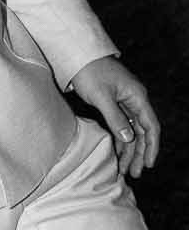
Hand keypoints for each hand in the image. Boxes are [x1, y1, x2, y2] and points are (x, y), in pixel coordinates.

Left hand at [70, 55, 160, 177]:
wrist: (78, 55)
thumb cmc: (90, 72)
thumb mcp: (101, 97)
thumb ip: (115, 117)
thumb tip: (129, 139)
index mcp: (137, 97)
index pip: (151, 126)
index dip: (151, 147)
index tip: (148, 164)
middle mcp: (135, 100)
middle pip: (143, 132)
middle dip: (138, 154)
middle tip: (133, 174)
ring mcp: (126, 101)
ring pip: (132, 130)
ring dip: (129, 150)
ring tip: (123, 170)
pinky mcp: (115, 102)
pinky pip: (123, 125)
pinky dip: (121, 140)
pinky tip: (117, 154)